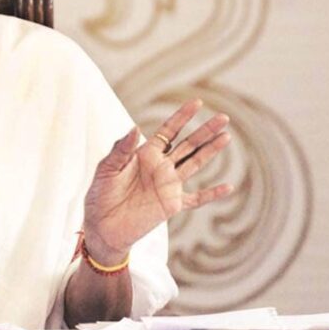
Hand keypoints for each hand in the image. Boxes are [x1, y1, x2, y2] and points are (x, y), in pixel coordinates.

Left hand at [82, 99, 233, 264]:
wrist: (102, 227)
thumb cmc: (100, 195)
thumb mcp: (106, 169)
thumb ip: (121, 149)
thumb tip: (135, 127)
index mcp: (145, 154)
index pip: (168, 131)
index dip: (182, 117)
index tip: (197, 102)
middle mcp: (160, 166)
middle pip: (188, 144)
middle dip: (205, 130)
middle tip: (224, 117)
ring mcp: (168, 185)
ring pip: (195, 164)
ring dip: (210, 151)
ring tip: (226, 136)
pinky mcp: (171, 205)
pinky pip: (196, 198)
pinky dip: (212, 194)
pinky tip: (228, 187)